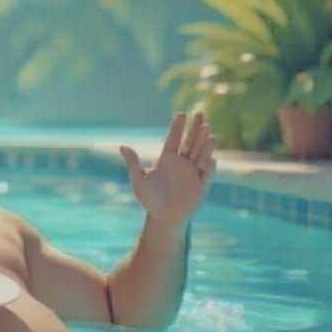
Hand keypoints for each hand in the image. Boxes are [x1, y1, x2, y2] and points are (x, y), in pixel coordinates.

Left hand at [119, 112, 216, 227]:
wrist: (162, 217)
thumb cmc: (149, 199)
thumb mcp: (138, 180)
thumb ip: (133, 163)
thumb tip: (122, 146)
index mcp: (167, 159)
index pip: (174, 139)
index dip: (177, 127)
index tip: (181, 114)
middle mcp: (182, 162)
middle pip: (190, 142)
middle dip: (195, 128)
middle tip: (200, 113)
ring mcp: (193, 172)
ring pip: (200, 154)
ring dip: (204, 143)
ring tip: (207, 131)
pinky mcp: (201, 184)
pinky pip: (207, 173)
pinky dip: (209, 165)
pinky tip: (209, 157)